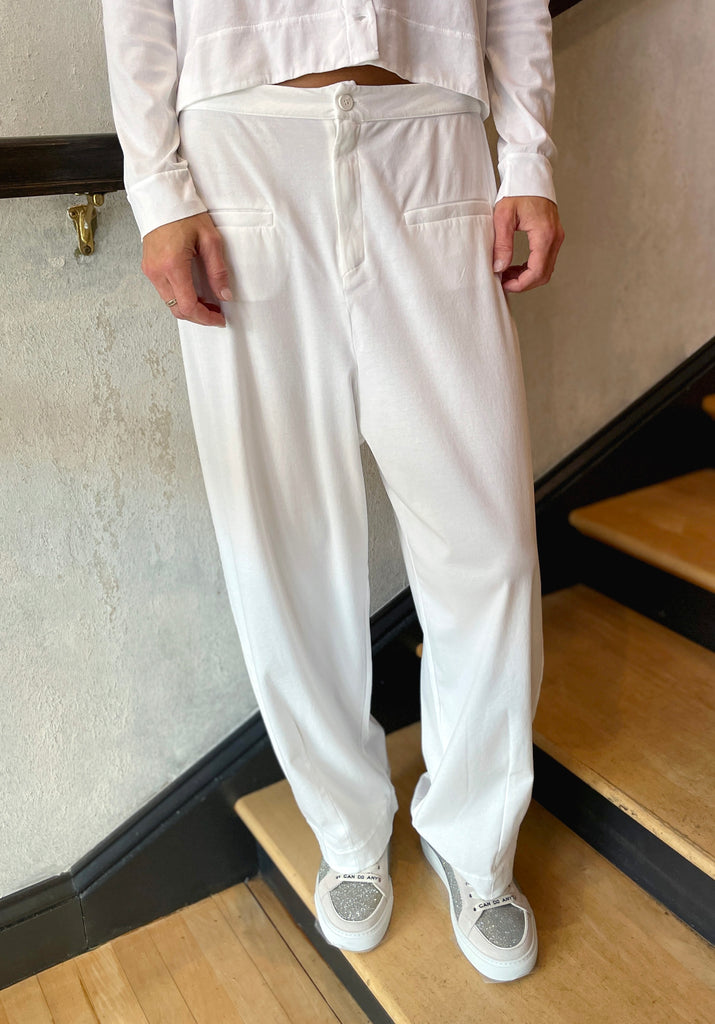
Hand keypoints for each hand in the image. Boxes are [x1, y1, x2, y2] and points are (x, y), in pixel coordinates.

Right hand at [141, 212, 231, 326]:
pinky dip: (180, 298)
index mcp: (173, 265)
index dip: (205, 317)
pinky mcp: (149, 268)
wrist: (162, 198)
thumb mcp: (210, 239)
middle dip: (198, 317)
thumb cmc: (185, 214)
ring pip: (170, 304)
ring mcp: (150, 271)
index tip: (219, 319)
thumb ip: (218, 270)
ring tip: (207, 304)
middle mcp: (157, 271)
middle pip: (177, 310)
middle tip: (215, 314)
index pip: (188, 305)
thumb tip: (224, 294)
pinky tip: (193, 293)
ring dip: (189, 308)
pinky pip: (164, 293)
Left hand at [492, 196, 563, 292]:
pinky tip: (516, 265)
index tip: (505, 284)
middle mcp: (555, 237)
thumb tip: (499, 267)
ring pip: (546, 269)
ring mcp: (556, 237)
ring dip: (527, 276)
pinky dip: (532, 267)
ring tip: (507, 273)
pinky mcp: (553, 235)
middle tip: (504, 281)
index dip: (521, 284)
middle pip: (544, 274)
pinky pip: (546, 259)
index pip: (537, 271)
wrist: (530, 174)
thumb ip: (502, 244)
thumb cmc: (518, 190)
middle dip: (523, 283)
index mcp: (544, 234)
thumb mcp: (503, 216)